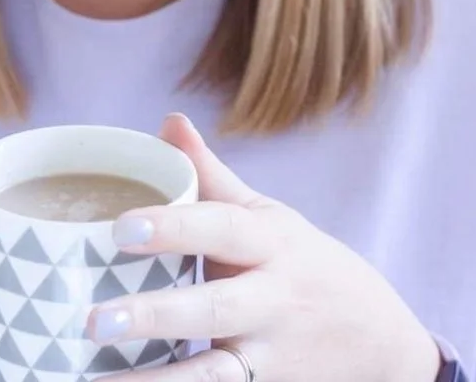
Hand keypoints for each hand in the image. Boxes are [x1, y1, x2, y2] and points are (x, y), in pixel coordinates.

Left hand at [87, 115, 441, 381]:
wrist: (381, 341)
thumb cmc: (303, 264)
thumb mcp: (267, 216)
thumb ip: (212, 176)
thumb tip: (168, 120)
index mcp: (269, 242)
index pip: (220, 228)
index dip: (172, 227)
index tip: (120, 228)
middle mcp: (273, 299)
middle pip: (214, 308)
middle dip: (155, 315)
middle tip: (94, 319)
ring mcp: (272, 355)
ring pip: (215, 374)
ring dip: (157, 381)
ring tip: (98, 378)